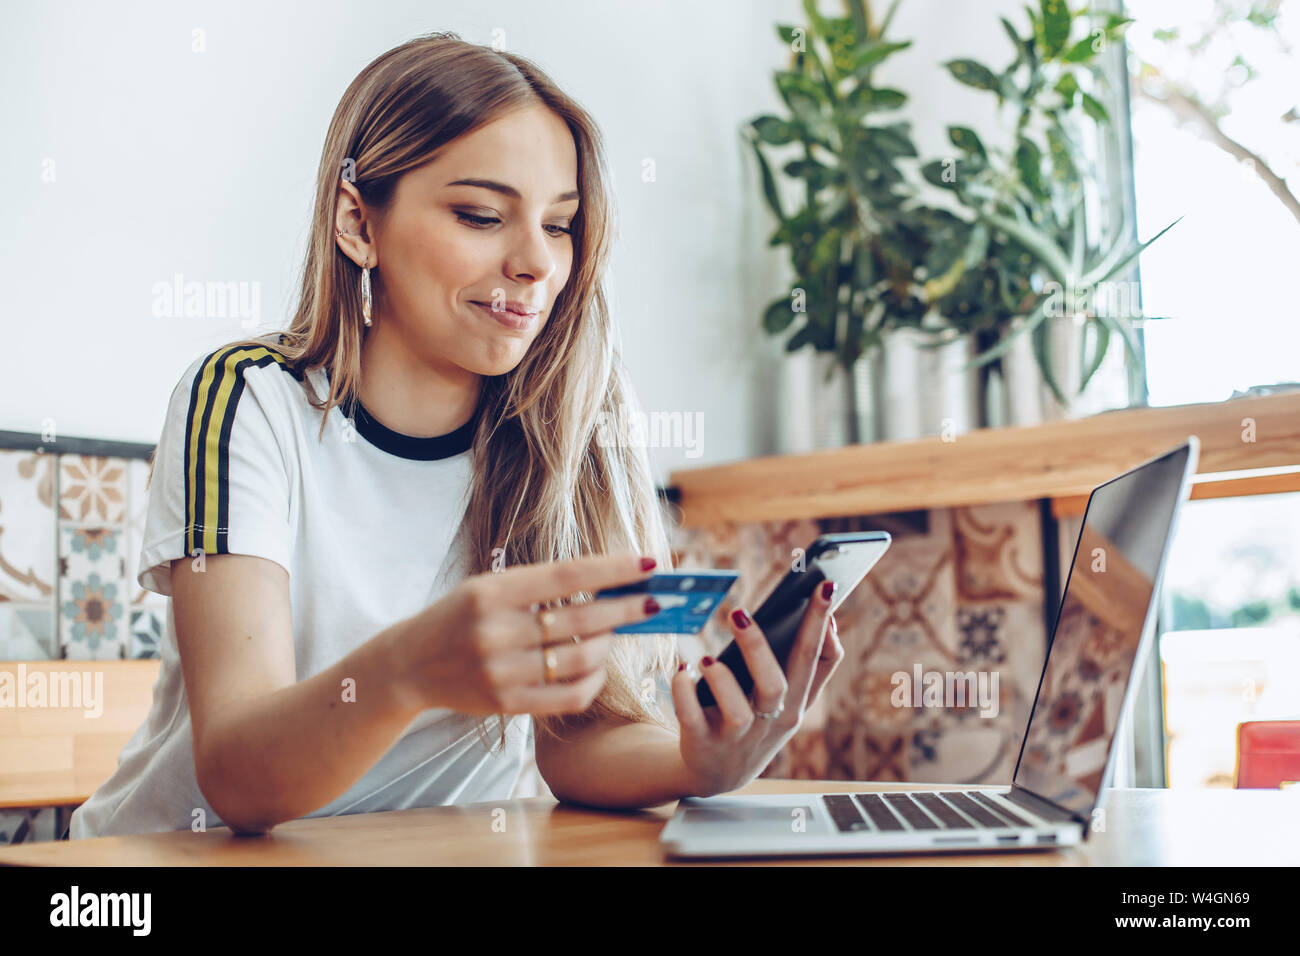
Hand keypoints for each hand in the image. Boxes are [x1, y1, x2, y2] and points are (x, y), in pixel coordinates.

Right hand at [390, 552, 661, 715]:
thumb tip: (607, 587)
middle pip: (581, 619)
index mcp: (492, 591)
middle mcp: (496, 631)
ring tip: (615, 633)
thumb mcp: (488, 588)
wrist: (409, 665)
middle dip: (626, 609)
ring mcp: (501, 671)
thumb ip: (539, 587)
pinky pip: (569, 695)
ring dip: (608, 644)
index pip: (568, 575)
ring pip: (581, 659)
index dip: (613, 570)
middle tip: (654, 601)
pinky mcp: (506, 704)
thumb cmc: (458, 617)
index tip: (649, 563)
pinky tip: (599, 666)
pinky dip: (594, 680)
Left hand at [670, 579, 844, 797]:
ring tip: (706, 659)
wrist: (715, 773)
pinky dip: (684, 692)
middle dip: (760, 647)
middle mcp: (773, 722)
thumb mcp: (785, 702)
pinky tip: (682, 668)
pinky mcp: (703, 745)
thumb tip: (827, 621)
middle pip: (777, 683)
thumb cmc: (752, 722)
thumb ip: (805, 668)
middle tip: (739, 611)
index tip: (825, 587)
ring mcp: (738, 737)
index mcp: (797, 703)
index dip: (825, 626)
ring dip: (720, 679)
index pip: (821, 663)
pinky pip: (692, 718)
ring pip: (740, 709)